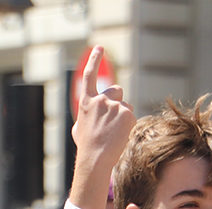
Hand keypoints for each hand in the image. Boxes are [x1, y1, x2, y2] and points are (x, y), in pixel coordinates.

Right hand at [68, 46, 135, 208]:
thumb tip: (89, 119)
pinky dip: (128, 125)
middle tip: (113, 119)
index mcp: (87, 102)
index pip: (90, 75)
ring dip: (123, 116)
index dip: (94, 60)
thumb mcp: (79, 129)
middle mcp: (100, 99)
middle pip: (116, 90)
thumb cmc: (86, 147)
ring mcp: (114, 105)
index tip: (99, 48)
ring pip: (126, 105)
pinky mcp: (127, 113)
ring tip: (114, 133)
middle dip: (118, 100)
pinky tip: (120, 135)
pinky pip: (132, 116)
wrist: (95, 158)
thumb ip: (87, 116)